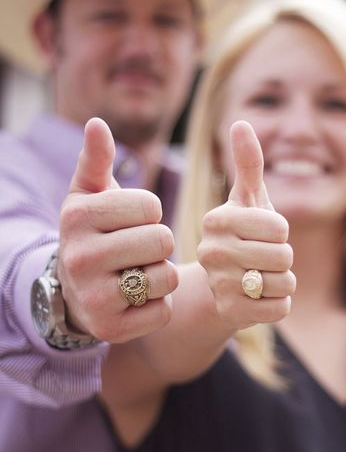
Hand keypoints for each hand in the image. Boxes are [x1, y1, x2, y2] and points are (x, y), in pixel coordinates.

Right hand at [58, 118, 177, 342]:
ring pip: (167, 277)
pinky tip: (138, 299)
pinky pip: (163, 310)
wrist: (72, 291)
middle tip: (140, 250)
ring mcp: (94, 297)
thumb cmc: (91, 233)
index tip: (133, 221)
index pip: (151, 206)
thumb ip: (96, 159)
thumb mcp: (88, 194)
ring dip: (162, 274)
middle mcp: (80, 258)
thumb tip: (96, 123)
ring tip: (141, 272)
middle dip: (159, 243)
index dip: (150, 213)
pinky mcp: (112, 329)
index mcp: (78, 217)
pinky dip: (159, 304)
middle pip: (162, 241)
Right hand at [198, 120, 294, 330]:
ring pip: (284, 283)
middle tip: (262, 259)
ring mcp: (219, 284)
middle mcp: (211, 251)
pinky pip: (279, 309)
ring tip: (260, 278)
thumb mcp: (248, 199)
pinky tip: (258, 298)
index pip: (280, 228)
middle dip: (282, 259)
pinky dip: (278, 305)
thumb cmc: (242, 235)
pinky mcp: (229, 312)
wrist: (221, 286)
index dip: (281, 233)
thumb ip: (248, 163)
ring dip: (282, 282)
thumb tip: (241, 122)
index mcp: (217, 220)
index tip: (262, 235)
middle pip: (283, 256)